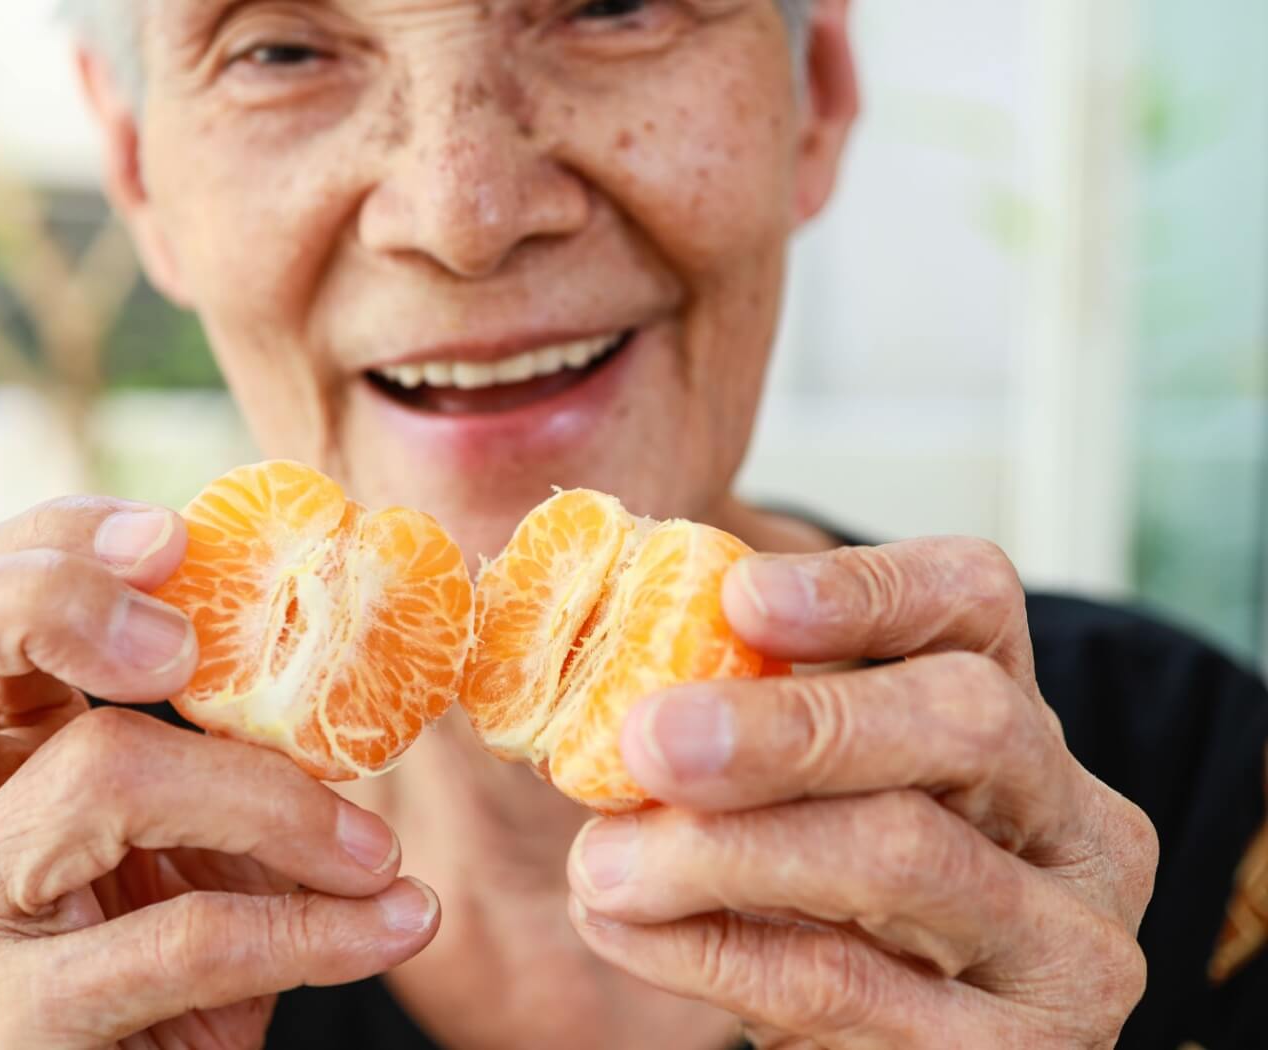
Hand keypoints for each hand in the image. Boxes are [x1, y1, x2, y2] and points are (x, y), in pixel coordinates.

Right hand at [0, 497, 438, 1049]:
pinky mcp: (2, 1027)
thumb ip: (213, 755)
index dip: (46, 540)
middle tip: (191, 637)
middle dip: (59, 593)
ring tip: (378, 852)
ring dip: (279, 801)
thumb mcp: (175, 850)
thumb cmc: (156, 986)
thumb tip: (344, 654)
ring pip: (104, 771)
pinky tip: (392, 924)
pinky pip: (182, 934)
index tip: (179, 537)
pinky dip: (313, 925)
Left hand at [565, 537, 1157, 1047]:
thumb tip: (609, 657)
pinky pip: (841, 983)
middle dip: (794, 724)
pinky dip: (709, 949)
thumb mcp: (797, 801)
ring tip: (601, 860)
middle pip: (966, 721)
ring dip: (721, 849)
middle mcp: (1075, 822)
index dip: (863, 587)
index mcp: (1015, 718)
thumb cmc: (821, 907)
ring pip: (901, 853)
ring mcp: (1064, 946)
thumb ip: (738, 723)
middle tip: (649, 739)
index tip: (741, 597)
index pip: (974, 602)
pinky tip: (622, 927)